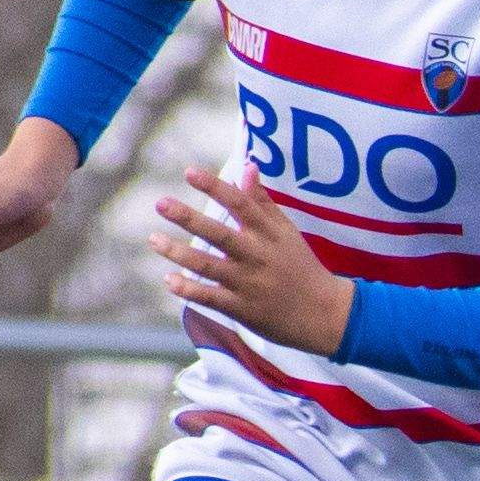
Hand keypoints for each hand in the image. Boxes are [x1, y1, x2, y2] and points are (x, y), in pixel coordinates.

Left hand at [152, 165, 354, 355]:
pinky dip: (189, 290)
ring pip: (208, 266)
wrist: (326, 314)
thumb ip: (263, 201)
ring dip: (178, 253)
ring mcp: (249, 283)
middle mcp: (258, 256)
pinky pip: (210, 298)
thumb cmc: (301, 267)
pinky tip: (169, 280)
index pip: (241, 205)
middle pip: (220, 234)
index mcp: (269, 235)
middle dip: (189, 218)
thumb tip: (247, 166)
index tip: (189, 172)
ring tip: (153, 239)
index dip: (215, 187)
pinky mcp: (242, 309)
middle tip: (161, 203)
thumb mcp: (287, 232)